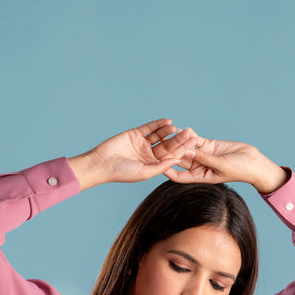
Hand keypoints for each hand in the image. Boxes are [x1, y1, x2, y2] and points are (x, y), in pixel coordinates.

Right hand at [69, 120, 197, 187]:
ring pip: (159, 136)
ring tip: (178, 128)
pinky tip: (167, 121)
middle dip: (178, 140)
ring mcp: (142, 144)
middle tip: (190, 134)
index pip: (170, 157)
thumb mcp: (145, 172)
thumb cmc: (122, 172)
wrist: (102, 163)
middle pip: (167, 145)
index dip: (181, 151)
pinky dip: (158, 124)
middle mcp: (148, 155)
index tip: (193, 146)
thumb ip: (161, 166)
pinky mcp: (134, 134)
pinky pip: (149, 128)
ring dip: (168, 132)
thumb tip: (177, 160)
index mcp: (152, 166)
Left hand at [163, 129, 288, 193]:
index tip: (160, 166)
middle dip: (173, 153)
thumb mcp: (220, 165)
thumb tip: (189, 152)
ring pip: (188, 148)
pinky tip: (183, 129)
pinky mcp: (208, 145)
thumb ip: (205, 159)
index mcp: (199, 177)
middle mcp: (198, 167)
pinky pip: (196, 139)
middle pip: (182, 160)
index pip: (179, 176)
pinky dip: (191, 135)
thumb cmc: (239, 170)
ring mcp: (203, 155)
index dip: (169, 171)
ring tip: (171, 134)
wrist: (252, 162)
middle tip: (162, 145)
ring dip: (180, 142)